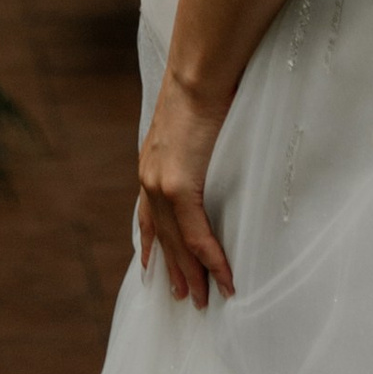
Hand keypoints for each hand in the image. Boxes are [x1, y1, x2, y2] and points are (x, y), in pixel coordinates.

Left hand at [137, 71, 234, 306]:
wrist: (197, 72)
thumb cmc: (203, 88)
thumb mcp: (190, 124)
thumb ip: (192, 147)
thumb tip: (209, 154)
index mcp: (151, 166)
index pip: (149, 215)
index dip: (153, 243)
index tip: (152, 266)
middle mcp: (149, 180)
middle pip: (164, 237)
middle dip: (175, 269)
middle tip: (185, 298)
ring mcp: (160, 185)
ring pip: (179, 244)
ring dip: (193, 275)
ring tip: (202, 301)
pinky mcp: (178, 187)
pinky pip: (197, 235)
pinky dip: (211, 260)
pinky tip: (223, 279)